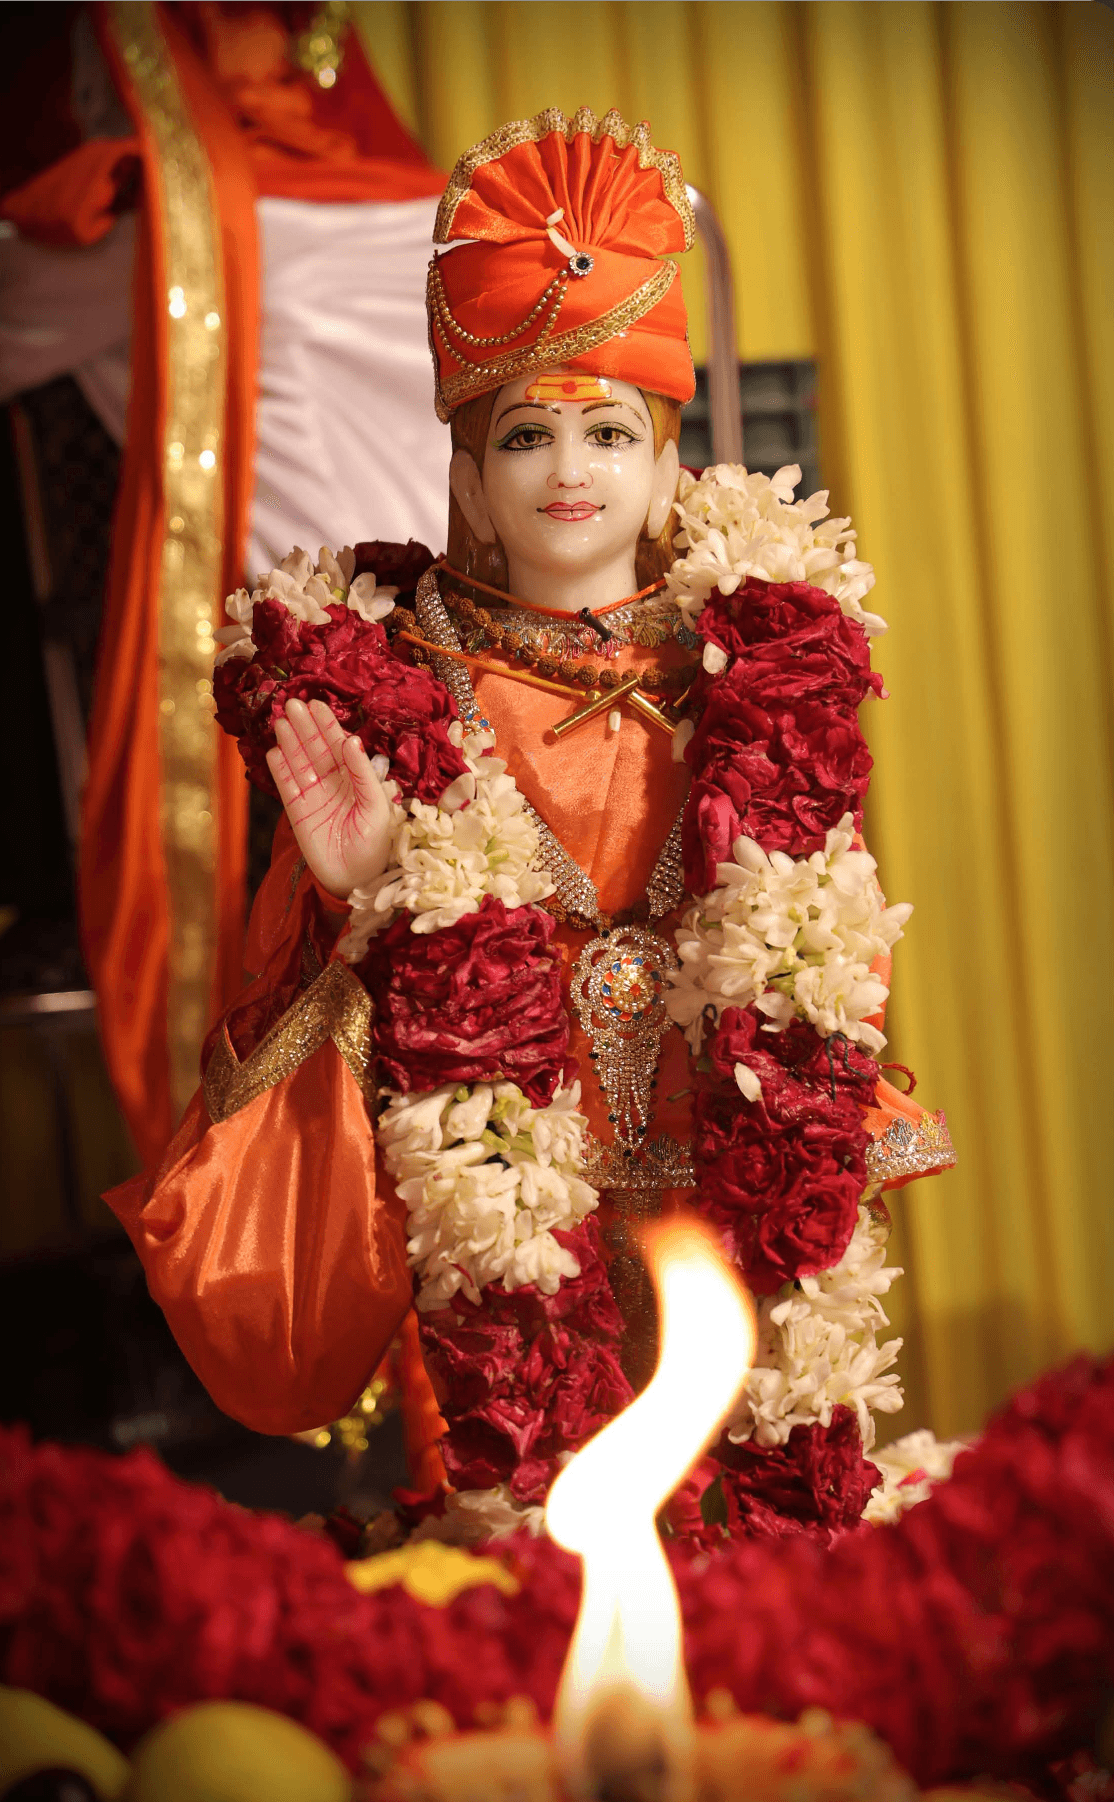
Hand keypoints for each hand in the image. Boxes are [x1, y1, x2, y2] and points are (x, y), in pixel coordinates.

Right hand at [266, 698, 392, 898]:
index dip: (328, 725)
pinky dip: (280, 769)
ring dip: (290, 742)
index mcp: (357, 778)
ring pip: (299, 762)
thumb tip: (351, 740)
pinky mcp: (297, 812)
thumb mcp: (376, 806)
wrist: (356, 880)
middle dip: (305, 727)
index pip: (340, 746)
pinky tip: (274, 751)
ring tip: (280, 720)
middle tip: (293, 703)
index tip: (316, 705)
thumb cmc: (376, 844)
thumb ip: (363, 773)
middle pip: (316, 749)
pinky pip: (286, 785)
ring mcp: (314, 796)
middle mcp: (334, 783)